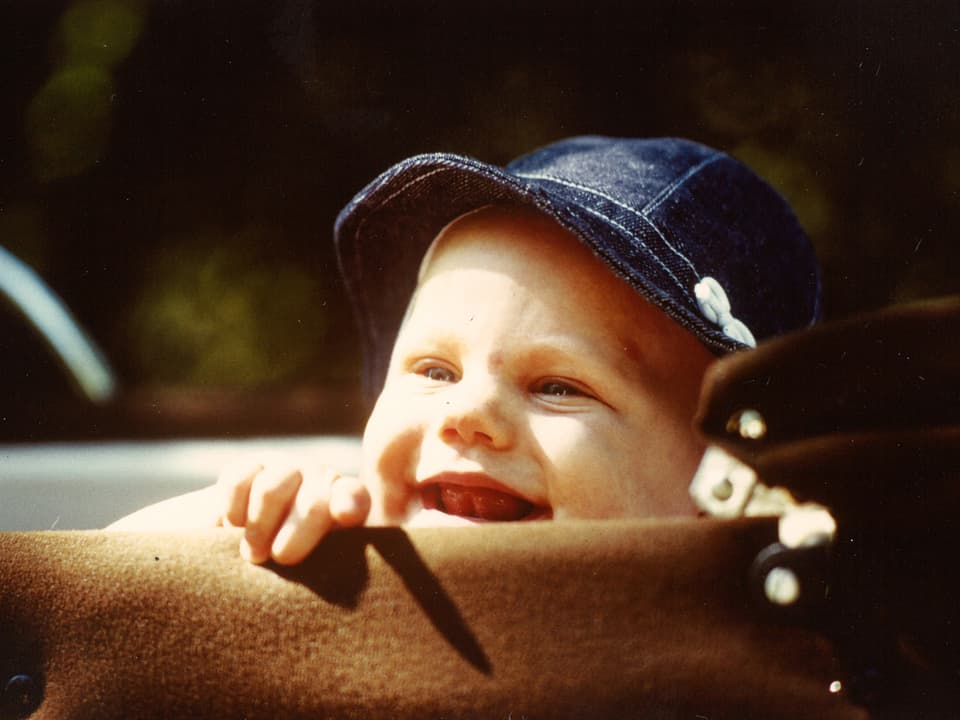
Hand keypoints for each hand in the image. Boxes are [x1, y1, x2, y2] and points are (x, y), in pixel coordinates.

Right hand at [217, 459, 370, 564]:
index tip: (344, 515)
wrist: (242, 551)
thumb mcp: (314, 572)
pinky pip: (238, 482)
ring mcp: (285, 468)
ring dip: (258, 528)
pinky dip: (232, 510)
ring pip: (270, 490)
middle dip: (293, 536)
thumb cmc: (289, 571)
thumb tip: (332, 593)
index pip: (353, 497)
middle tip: (278, 559)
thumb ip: (327, 569)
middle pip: (312, 502)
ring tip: (253, 554)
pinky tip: (233, 526)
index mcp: (344, 505)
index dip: (350, 503)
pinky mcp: (249, 466)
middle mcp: (319, 479)